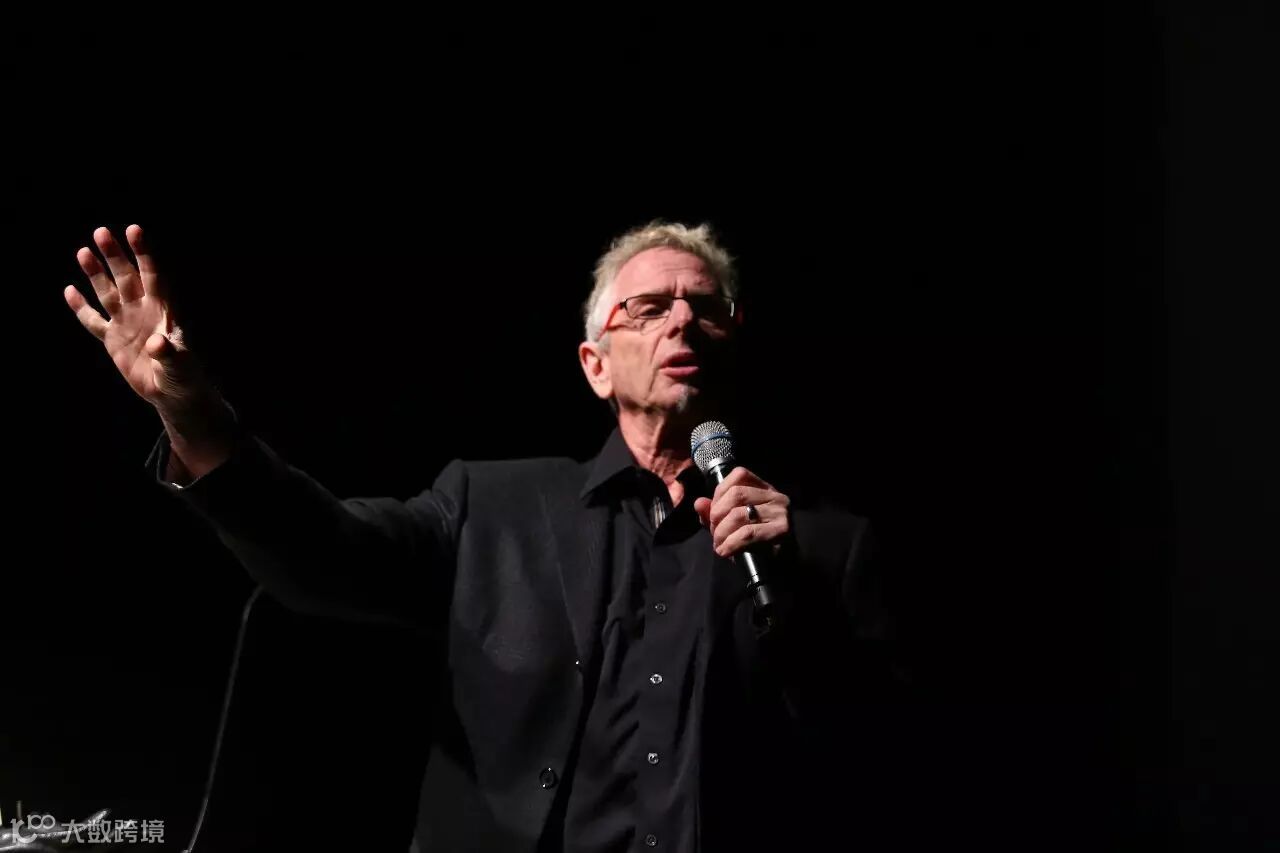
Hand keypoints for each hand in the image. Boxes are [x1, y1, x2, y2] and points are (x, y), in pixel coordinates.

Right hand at [64, 224, 222, 408]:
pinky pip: (93, 320)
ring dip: (96, 273)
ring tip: (83, 251)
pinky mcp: (113, 340)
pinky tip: (70, 290)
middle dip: (115, 256)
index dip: (143, 254)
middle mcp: (143, 312)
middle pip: (126, 278)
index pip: (153, 276)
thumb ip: (171, 354)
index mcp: (164, 312)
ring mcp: (127, 323)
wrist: (173, 394)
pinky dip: (81, 307)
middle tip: (101, 232)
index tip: (134, 230)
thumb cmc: (185, 377)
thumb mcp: (181, 366)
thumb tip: (158, 344)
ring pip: (108, 293)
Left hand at [693, 467, 791, 559]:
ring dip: (721, 532)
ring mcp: (779, 512)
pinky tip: (725, 551)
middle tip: (715, 534)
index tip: (714, 513)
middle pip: (736, 494)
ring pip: (739, 514)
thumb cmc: (759, 541)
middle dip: (717, 515)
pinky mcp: (781, 530)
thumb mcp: (733, 524)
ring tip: (719, 544)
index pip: (739, 475)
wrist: (787, 562)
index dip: (719, 492)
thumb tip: (699, 503)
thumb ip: (715, 513)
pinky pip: (747, 533)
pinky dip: (730, 543)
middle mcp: (775, 496)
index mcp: (764, 488)